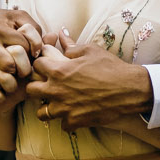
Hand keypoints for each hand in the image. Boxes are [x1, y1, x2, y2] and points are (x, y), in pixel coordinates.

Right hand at [0, 4, 46, 104]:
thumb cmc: (1, 21)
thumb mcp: (18, 18)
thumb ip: (34, 30)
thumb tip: (40, 50)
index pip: (22, 47)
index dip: (31, 53)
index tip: (32, 54)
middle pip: (7, 65)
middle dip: (20, 72)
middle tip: (23, 72)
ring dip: (3, 86)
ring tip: (11, 85)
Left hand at [22, 41, 151, 129]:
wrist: (129, 89)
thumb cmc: (110, 67)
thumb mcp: (90, 50)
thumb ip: (71, 45)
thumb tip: (61, 34)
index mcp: (58, 71)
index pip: (35, 66)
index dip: (41, 64)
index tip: (48, 66)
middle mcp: (56, 90)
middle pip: (31, 90)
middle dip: (36, 86)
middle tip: (47, 85)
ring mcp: (64, 109)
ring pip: (41, 113)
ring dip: (47, 107)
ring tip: (58, 102)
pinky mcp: (75, 121)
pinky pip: (62, 125)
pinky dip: (66, 120)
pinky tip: (74, 113)